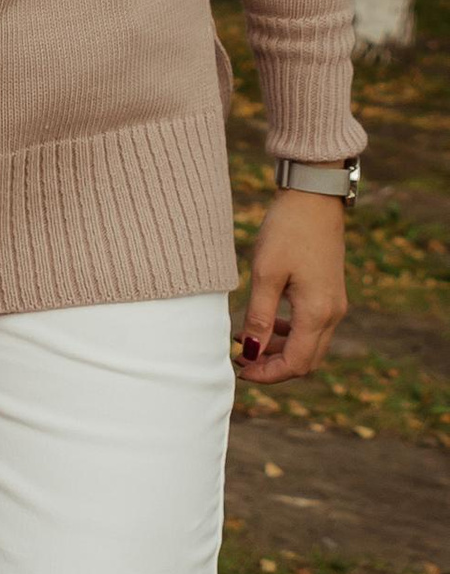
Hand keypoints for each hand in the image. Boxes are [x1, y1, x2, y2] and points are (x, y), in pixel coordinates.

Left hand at [239, 190, 348, 382]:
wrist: (313, 198)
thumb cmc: (287, 232)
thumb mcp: (265, 274)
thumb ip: (258, 316)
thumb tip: (251, 352)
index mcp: (317, 313)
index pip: (296, 363)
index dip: (267, 374)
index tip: (240, 370)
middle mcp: (332, 314)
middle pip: (306, 361)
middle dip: (274, 367)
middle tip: (241, 361)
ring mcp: (334, 304)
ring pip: (309, 345)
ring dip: (280, 350)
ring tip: (247, 342)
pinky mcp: (330, 293)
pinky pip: (312, 327)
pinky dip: (289, 333)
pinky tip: (265, 322)